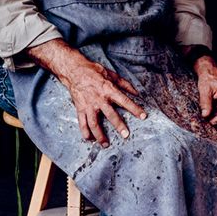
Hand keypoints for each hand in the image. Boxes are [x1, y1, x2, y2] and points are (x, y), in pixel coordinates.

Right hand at [26, 39, 146, 146]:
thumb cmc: (93, 71)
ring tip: (105, 144)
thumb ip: (124, 84)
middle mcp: (99, 99)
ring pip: (94, 123)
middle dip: (119, 126)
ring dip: (100, 135)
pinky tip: (89, 139)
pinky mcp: (80, 108)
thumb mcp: (111, 74)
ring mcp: (88, 105)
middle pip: (110, 115)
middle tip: (126, 135)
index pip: (124, 101)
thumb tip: (136, 92)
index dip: (134, 108)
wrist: (73, 71)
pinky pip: (82, 122)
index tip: (143, 116)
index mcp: (108, 90)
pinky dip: (85, 132)